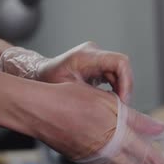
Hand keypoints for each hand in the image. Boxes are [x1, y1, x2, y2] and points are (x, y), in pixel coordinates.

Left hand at [0, 42, 132, 103]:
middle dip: (124, 90)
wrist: (37, 74)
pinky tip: (108, 103)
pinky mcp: (98, 65)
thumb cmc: (47, 81)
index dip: (126, 82)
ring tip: (113, 108)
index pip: (120, 62)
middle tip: (120, 110)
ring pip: (120, 74)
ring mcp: (97, 58)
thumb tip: (111, 109)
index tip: (122, 101)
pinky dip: (115, 90)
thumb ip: (91, 97)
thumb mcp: (68, 91)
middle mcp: (94, 53)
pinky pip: (114, 76)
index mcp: (87, 56)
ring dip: (120, 91)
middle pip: (122, 69)